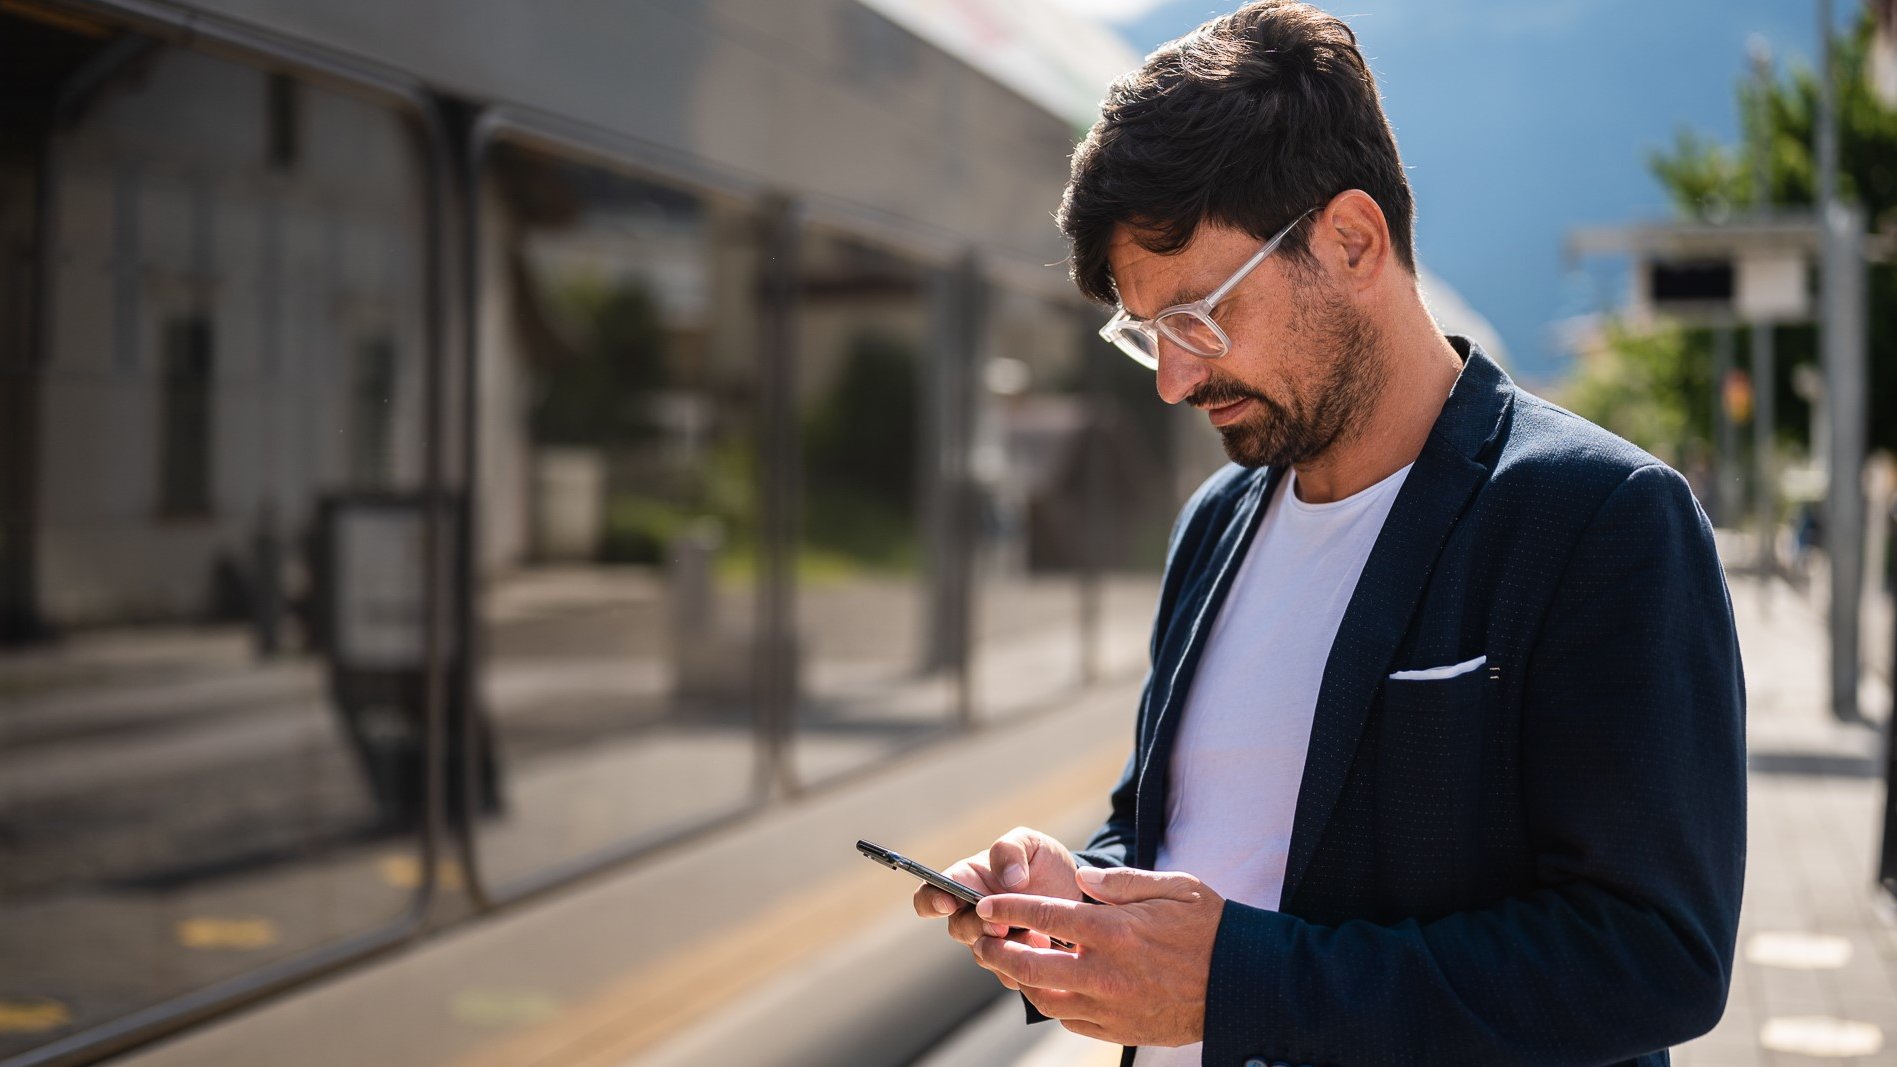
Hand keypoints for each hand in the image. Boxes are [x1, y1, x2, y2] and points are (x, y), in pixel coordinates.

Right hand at [912, 827, 1079, 962]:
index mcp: (967, 881)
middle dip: (978, 928)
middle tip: (1002, 926)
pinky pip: (1007, 974)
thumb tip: (1009, 879)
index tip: (947, 902)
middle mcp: (972, 914)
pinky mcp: (1012, 963)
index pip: (931, 894)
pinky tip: (1046, 950)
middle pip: (958, 928)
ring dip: (1006, 949)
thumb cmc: (1043, 863)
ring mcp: (990, 941)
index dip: (932, 900)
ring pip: (983, 954)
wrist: (1076, 892)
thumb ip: (1011, 850)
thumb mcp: (1031, 843)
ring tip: (1037, 938)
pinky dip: (1024, 967)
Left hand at [970, 866, 1223, 1047]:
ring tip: (1012, 964)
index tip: (986, 903)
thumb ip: (1123, 882)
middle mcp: (1106, 971)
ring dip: (1021, 981)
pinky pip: (1070, 1021)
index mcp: (1115, 930)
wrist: (1245, 983)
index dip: (1008, 908)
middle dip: (997, 951)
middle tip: (983, 940)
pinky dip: (1054, 1003)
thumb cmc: (1211, 928)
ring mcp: (1111, 1006)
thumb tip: (1083, 879)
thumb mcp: (1175, 887)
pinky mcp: (1120, 1030)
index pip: (1045, 915)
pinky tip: (1052, 987)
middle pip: (1030, 964)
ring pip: (1044, 999)